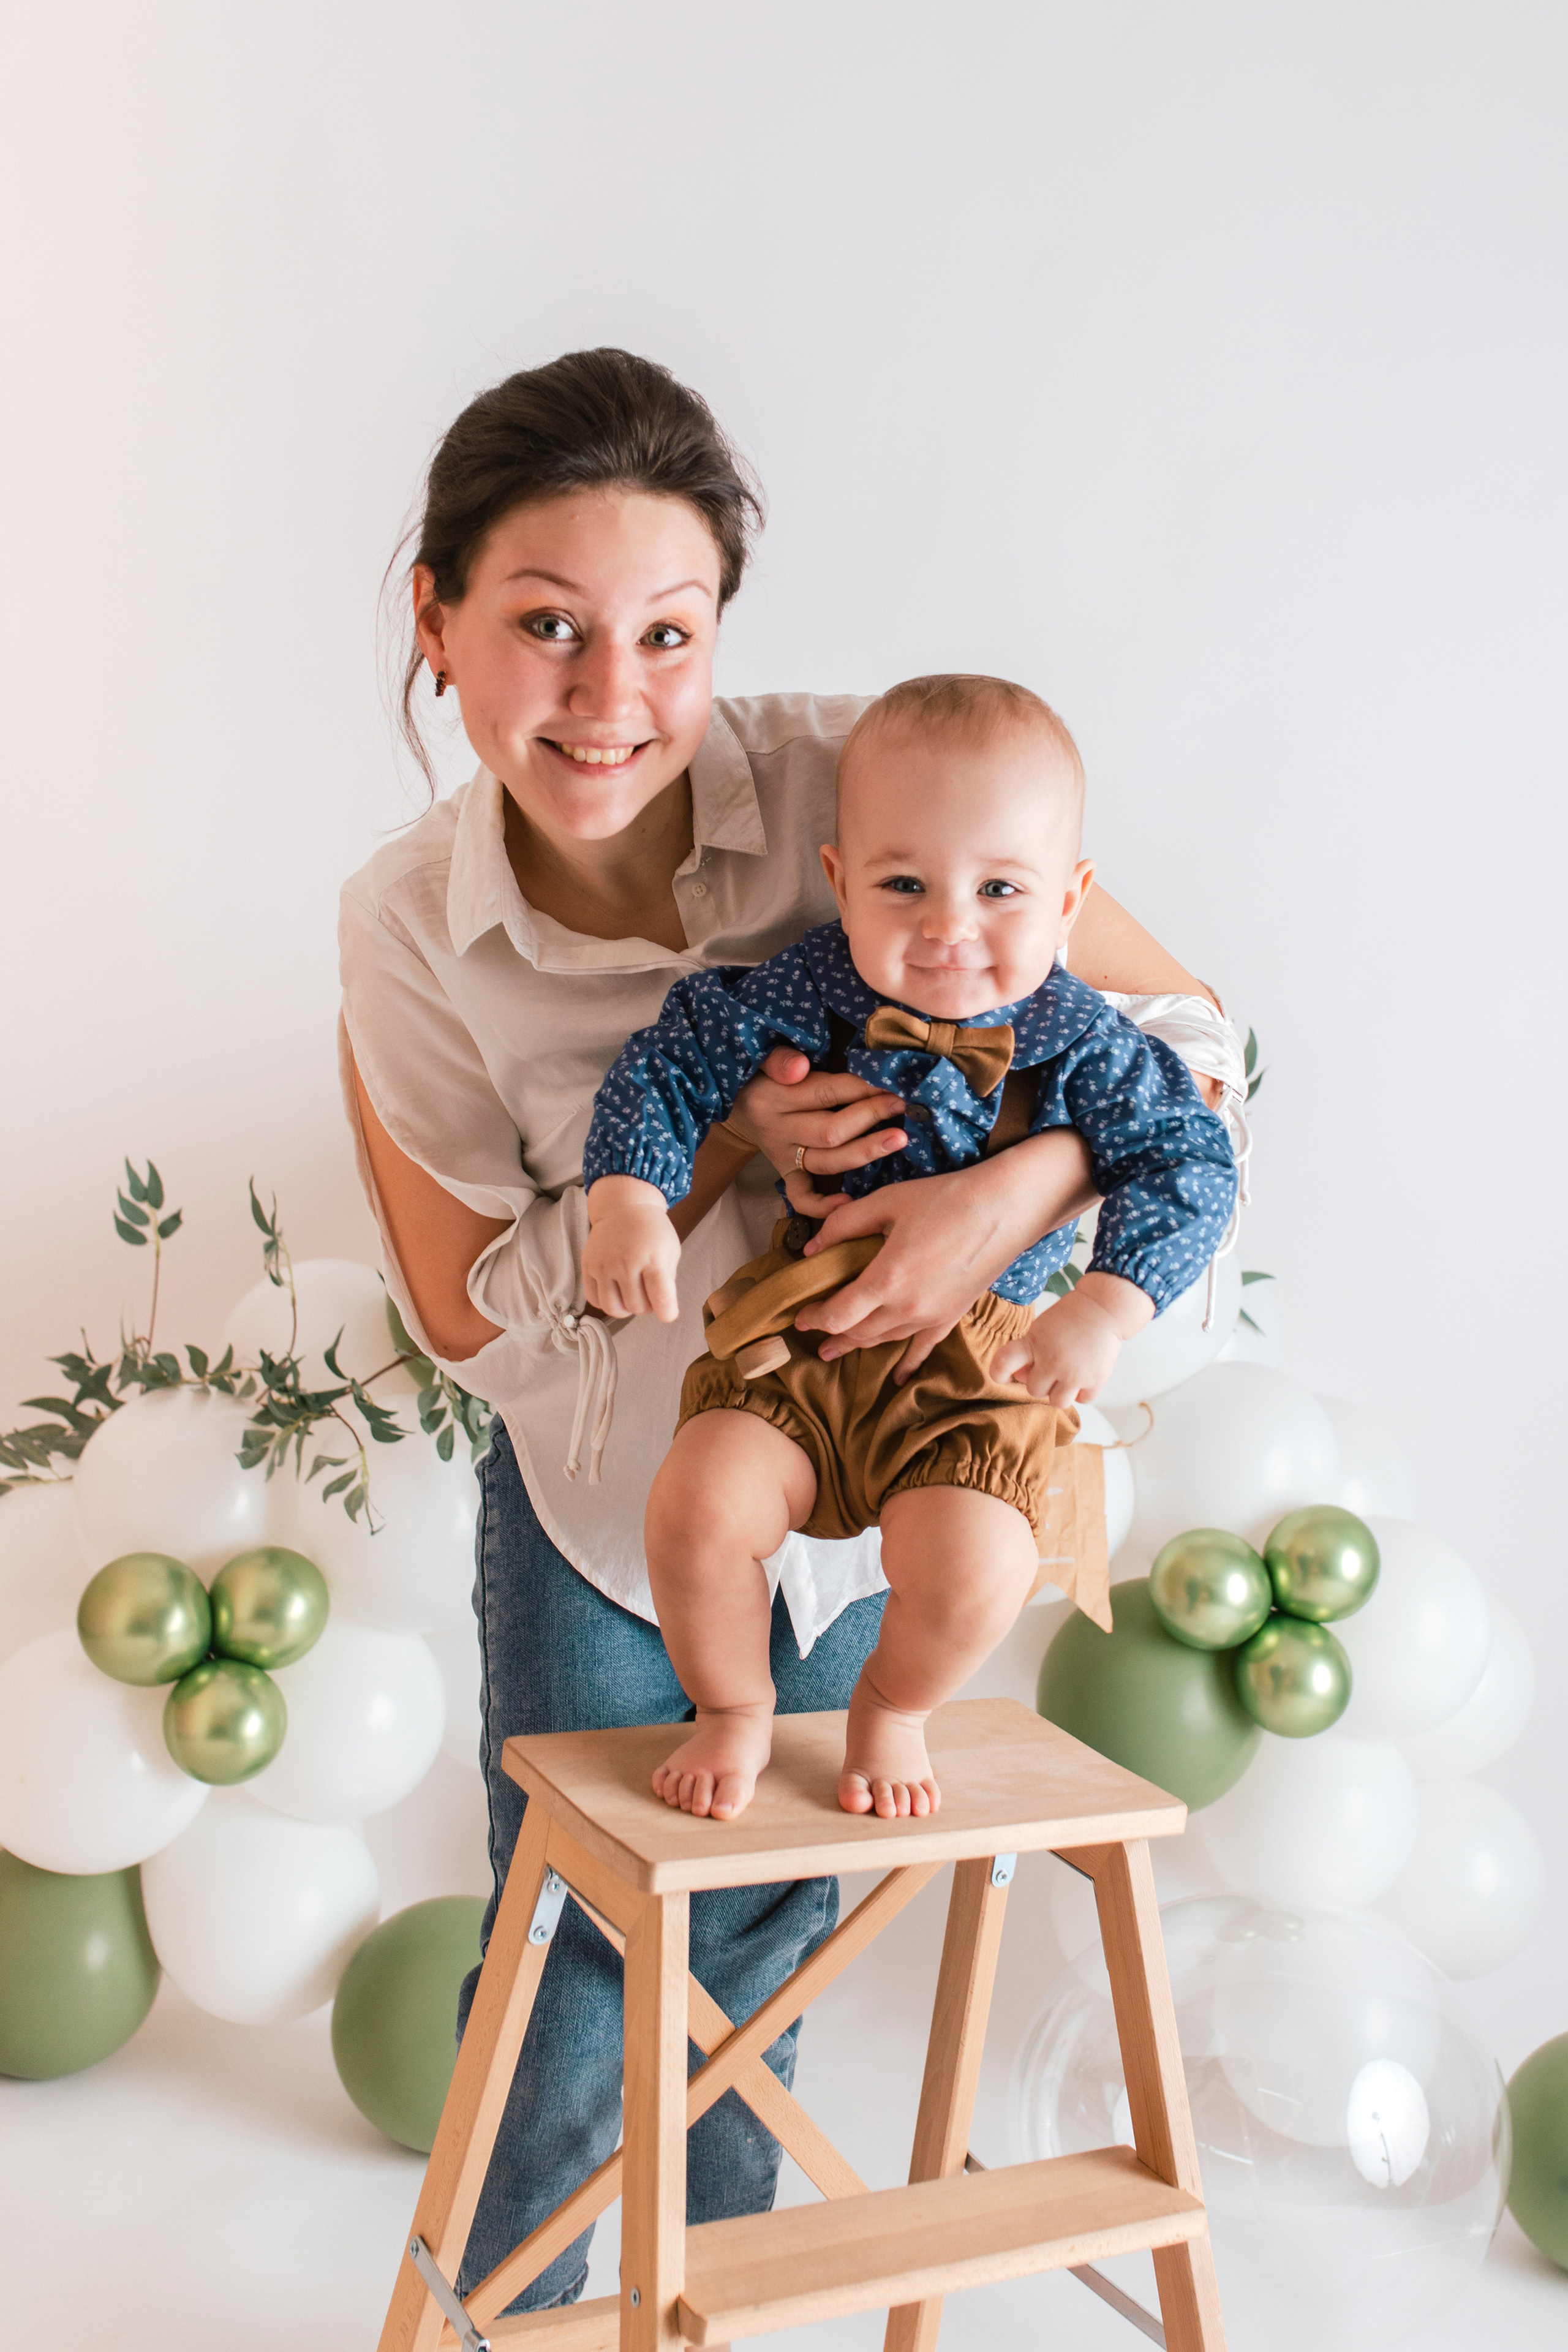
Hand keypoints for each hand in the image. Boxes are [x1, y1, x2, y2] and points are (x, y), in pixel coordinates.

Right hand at [583, 1176, 680, 1320]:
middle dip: (646, 1307)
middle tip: (648, 1293)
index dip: (667, 1313)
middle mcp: (626, 1263)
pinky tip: (615, 1291)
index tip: (668, 1314)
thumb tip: (661, 1308)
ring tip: (631, 1295)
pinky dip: (606, 1302)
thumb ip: (667, 1281)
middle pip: (636, 1307)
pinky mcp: (588, 1266)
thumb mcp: (670, 1250)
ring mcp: (604, 1265)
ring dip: (625, 1309)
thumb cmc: (651, 1231)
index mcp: (652, 1258)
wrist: (624, 1207)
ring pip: (613, 1309)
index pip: (661, 1297)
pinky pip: (594, 1300)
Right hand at [727, 1046, 908, 1209]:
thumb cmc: (762, 1075)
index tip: (889, 1085)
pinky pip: (801, 1197)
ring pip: (827, 1162)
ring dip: (865, 1152)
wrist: (738, 1103)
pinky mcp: (785, 1174)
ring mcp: (783, 1157)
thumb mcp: (763, 1059)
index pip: (825, 1094)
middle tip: (901, 1106)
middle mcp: (778, 1131)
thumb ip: (779, 1059)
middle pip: (831, 1131)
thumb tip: (799, 1067)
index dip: (860, 1090)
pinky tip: (850, 1202)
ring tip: (899, 1139)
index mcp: (773, 1098)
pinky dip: (822, 1206)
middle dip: (870, 1118)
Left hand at [788, 1128, 1100, 1379]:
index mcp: (886, 1279)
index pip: (837, 1314)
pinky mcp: (952, 1316)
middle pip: (858, 1333)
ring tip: (838, 1348)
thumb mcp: (886, 1201)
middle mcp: (907, 1307)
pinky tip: (898, 1379)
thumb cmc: (944, 1199)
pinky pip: (923, 1348)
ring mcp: (932, 1317)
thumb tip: (812, 1249)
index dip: (813, 1319)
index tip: (799, 1318)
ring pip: (885, 1340)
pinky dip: (907, 1364)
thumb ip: (843, 1225)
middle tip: (812, 1337)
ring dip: (859, 1345)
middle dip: (831, 1336)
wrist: (1004, 1208)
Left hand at [991, 1272, 1153, 1405]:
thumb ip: (1028, 1355)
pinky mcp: (1096, 1380)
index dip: (999, 1373)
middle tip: (1054, 1366)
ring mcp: (1074, 1374)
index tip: (1004, 1377)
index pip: (1004, 1362)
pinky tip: (1084, 1374)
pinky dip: (1083, 1391)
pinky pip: (1083, 1400)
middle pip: (1035, 1391)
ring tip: (1068, 1375)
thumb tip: (1021, 1379)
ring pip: (1058, 1402)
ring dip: (1061, 1392)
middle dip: (1042, 1381)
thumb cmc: (1068, 1319)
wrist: (1102, 1308)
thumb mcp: (1040, 1329)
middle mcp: (1052, 1361)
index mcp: (1033, 1344)